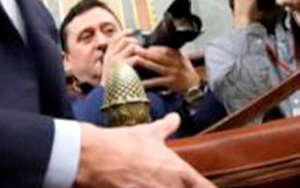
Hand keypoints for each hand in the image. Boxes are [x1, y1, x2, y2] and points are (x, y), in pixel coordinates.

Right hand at [76, 114, 214, 187]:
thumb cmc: (123, 144)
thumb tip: (175, 118)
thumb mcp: (148, 133)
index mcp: (180, 171)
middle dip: (177, 187)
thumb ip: (166, 127)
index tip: (203, 186)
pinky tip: (135, 185)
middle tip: (162, 179)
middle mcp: (172, 187)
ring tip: (146, 181)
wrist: (97, 156)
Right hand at [100, 35, 144, 86]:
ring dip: (141, 50)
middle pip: (125, 40)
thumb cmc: (115, 86)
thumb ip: (119, 58)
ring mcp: (116, 60)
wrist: (113, 98)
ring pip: (132, 46)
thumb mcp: (114, 69)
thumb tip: (131, 48)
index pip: (115, 38)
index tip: (133, 30)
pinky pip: (136, 57)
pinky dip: (143, 59)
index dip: (125, 32)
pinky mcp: (123, 66)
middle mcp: (110, 55)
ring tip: (147, 56)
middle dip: (136, 42)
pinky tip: (148, 63)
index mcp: (107, 55)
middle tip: (143, 47)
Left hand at [136, 47, 200, 94]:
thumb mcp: (182, 60)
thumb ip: (170, 54)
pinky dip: (146, 82)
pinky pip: (156, 81)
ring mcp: (172, 74)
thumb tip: (152, 49)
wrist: (195, 89)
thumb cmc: (186, 73)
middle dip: (145, 52)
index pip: (164, 50)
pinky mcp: (170, 84)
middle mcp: (176, 64)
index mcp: (178, 57)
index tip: (143, 46)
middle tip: (133, 48)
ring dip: (143, 63)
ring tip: (133, 60)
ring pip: (155, 67)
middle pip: (158, 56)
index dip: (153, 48)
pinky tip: (138, 81)